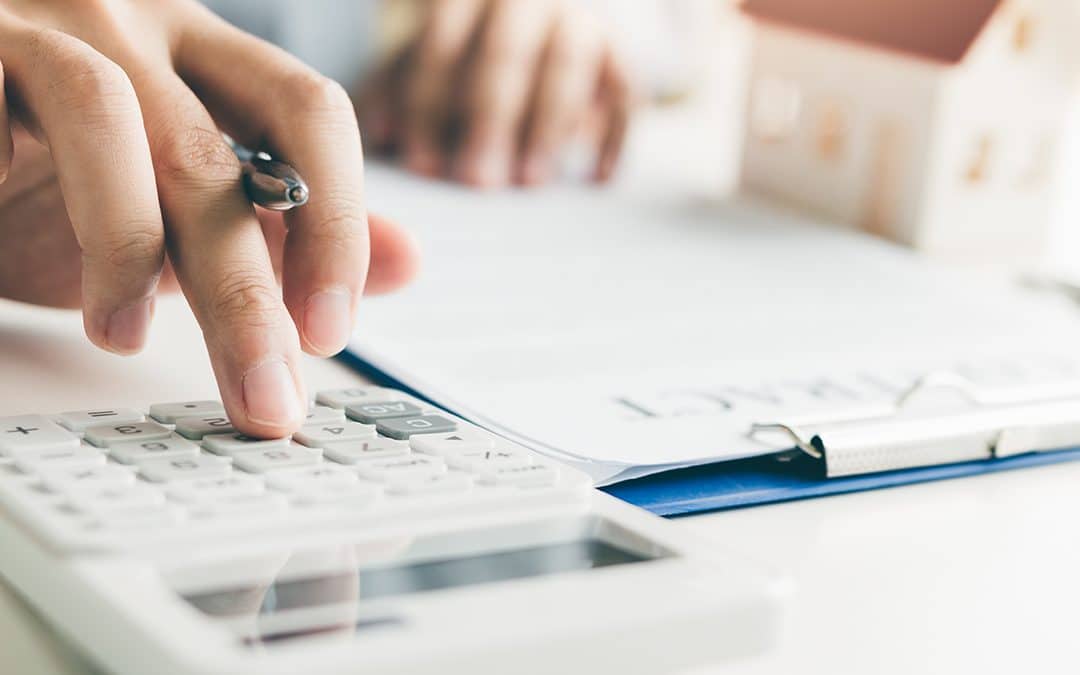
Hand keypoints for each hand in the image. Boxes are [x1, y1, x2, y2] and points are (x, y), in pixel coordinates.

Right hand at [0, 1, 418, 436]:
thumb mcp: (186, 206)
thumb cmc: (57, 165)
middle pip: (215, 153)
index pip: (307, 113)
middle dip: (248, 293)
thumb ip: (288, 229)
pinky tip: (32, 257)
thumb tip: (409, 260)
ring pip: (107, 119)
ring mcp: (41, 29)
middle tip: (266, 395)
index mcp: (207, 56)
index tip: (331, 330)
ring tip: (123, 335)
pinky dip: (17, 189)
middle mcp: (135, 27)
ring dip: (127, 248)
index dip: (335, 221)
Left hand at [359, 0, 632, 187]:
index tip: (422, 165)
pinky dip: (615, 136)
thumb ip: (399, 86)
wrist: (549, 14)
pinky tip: (596, 179)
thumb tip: (375, 138)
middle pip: (506, 55)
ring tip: (528, 182)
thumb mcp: (432, 53)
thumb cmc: (474, 46)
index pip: (441, 42)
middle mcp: (526, 0)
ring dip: (548, 126)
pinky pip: (627, 92)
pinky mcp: (622, 54)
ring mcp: (579, 22)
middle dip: (489, 120)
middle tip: (476, 181)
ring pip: (567, 67)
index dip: (428, 105)